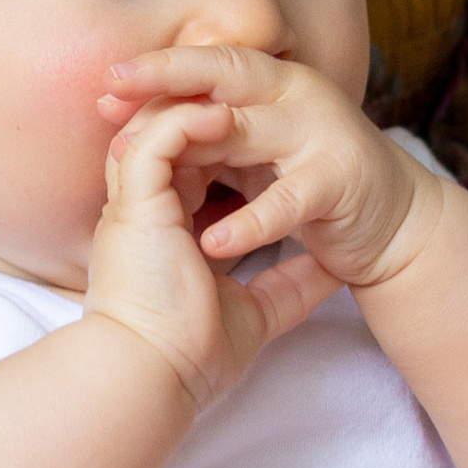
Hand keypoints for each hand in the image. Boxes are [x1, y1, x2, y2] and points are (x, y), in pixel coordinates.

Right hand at [85, 73, 343, 409]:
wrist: (157, 377)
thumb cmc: (195, 353)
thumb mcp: (259, 311)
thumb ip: (289, 283)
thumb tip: (334, 269)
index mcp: (165, 228)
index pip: (187, 165)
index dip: (222, 142)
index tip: (266, 129)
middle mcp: (144, 209)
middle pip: (167, 135)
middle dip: (202, 106)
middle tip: (248, 89)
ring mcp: (134, 204)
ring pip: (155, 127)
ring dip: (195, 104)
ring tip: (242, 95)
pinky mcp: (133, 205)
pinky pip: (155, 142)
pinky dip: (188, 123)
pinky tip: (225, 118)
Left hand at [97, 46, 434, 300]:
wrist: (394, 224)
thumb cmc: (312, 184)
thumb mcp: (257, 152)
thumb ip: (209, 136)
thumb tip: (136, 129)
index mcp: (274, 85)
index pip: (209, 66)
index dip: (158, 70)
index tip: (107, 81)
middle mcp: (297, 96)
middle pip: (224, 78)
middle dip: (164, 82)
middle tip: (111, 93)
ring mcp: (320, 134)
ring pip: (248, 131)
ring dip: (191, 147)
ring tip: (138, 163)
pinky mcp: (339, 182)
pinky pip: (286, 201)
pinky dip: (249, 223)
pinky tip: (212, 243)